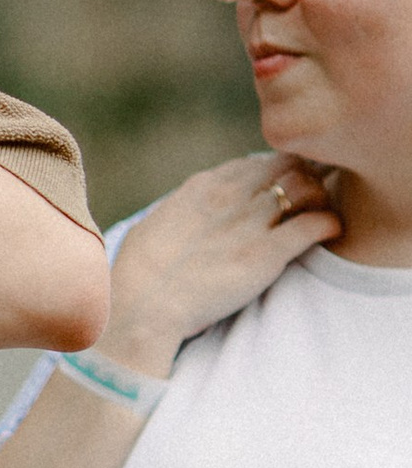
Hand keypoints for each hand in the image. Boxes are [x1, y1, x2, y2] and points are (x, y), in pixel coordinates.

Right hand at [100, 150, 341, 371]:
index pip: (255, 162)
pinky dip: (328, 224)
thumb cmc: (138, 273)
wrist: (142, 305)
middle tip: (309, 201)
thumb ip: (183, 208)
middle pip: (287, 164)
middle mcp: (230, 195)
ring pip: (307, 186)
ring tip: (318, 215)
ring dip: (319, 198)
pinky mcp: (266, 254)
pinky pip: (314, 224)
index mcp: (203, 186)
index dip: (274, 174)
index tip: (281, 190)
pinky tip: (329, 232)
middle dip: (304, 177)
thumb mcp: (158, 223)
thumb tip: (187, 209)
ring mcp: (250, 222)